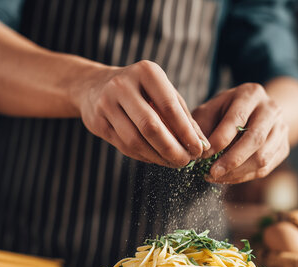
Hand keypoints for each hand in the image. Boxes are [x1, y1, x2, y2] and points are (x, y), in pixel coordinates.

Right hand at [78, 60, 209, 167]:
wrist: (94, 86)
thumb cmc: (140, 90)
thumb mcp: (164, 94)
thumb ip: (184, 117)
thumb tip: (203, 145)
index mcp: (146, 72)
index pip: (169, 107)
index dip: (186, 132)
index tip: (199, 150)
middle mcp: (123, 85)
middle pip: (151, 126)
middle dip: (172, 149)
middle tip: (185, 162)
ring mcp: (106, 104)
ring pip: (135, 141)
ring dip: (157, 157)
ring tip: (173, 163)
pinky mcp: (97, 122)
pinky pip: (124, 146)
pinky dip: (144, 156)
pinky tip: (157, 158)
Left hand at [192, 83, 288, 183]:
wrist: (255, 111)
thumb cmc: (225, 111)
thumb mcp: (210, 109)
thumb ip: (202, 126)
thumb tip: (200, 150)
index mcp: (251, 94)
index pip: (237, 119)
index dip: (219, 139)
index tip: (203, 155)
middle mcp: (271, 109)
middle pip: (255, 139)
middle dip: (231, 160)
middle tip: (212, 172)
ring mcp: (281, 129)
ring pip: (262, 157)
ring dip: (237, 172)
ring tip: (216, 176)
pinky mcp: (283, 148)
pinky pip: (265, 168)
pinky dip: (244, 176)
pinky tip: (227, 177)